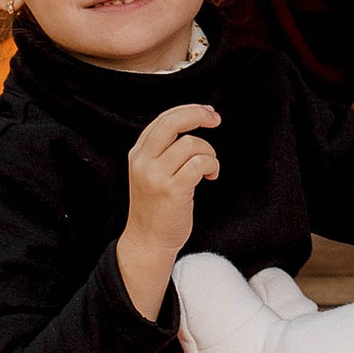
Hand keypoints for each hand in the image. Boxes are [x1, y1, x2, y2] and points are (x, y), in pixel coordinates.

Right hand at [122, 103, 220, 318]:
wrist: (147, 242)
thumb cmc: (156, 207)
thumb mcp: (150, 172)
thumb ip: (163, 150)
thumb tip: (193, 120)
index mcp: (138, 154)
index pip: (163, 119)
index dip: (188, 110)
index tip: (207, 112)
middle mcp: (144, 161)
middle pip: (172, 122)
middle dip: (198, 114)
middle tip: (216, 119)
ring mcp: (156, 176)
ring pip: (190, 144)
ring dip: (209, 152)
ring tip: (209, 167)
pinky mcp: (172, 190)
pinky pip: (199, 163)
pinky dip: (212, 165)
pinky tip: (211, 175)